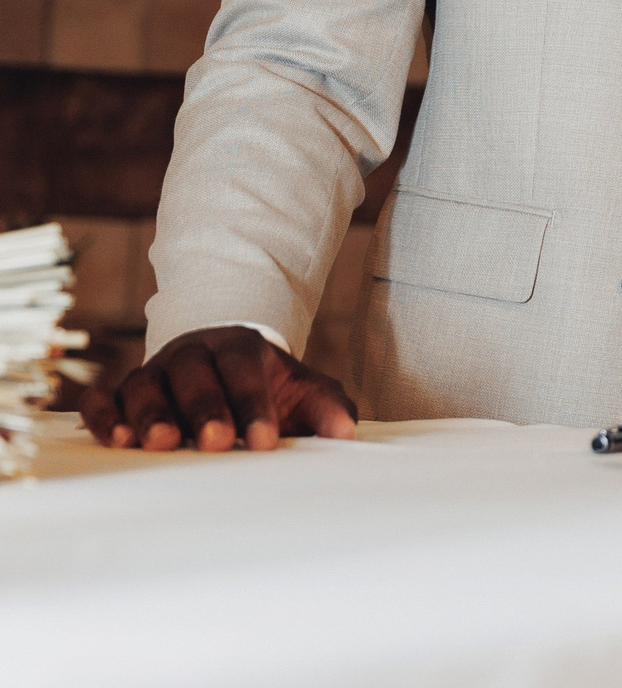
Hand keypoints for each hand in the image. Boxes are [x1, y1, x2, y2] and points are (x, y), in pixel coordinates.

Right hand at [79, 325, 356, 451]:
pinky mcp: (122, 394)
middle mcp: (192, 354)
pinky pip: (106, 399)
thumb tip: (346, 435)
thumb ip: (327, 408)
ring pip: (145, 384)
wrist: (227, 369)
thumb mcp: (304, 392)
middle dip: (205, 408)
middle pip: (193, 373)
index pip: (244, 368)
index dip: (253, 402)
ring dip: (151, 413)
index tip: (265, 441)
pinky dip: (106, 415)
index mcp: (239, 347)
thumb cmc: (268, 388)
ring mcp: (154, 372)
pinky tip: (117, 439)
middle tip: (218, 442)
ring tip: (161, 444)